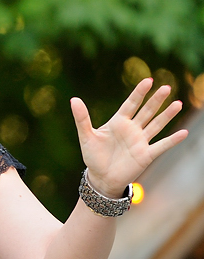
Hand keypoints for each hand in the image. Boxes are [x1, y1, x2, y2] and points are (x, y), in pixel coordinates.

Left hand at [71, 77, 188, 197]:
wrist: (100, 178)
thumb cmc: (93, 156)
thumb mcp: (86, 136)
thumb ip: (81, 118)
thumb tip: (73, 99)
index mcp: (118, 122)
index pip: (131, 104)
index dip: (139, 93)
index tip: (148, 80)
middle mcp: (132, 129)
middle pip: (146, 111)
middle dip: (155, 100)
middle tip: (166, 87)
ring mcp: (140, 141)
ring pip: (156, 125)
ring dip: (167, 115)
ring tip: (178, 103)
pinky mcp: (146, 155)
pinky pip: (161, 146)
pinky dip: (172, 140)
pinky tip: (183, 133)